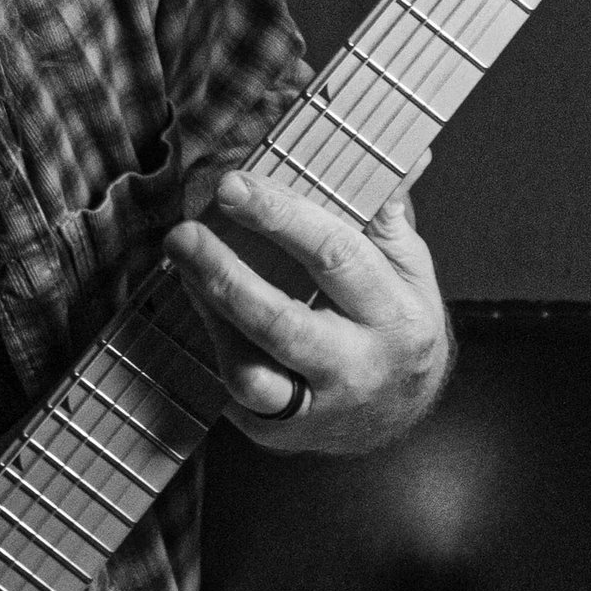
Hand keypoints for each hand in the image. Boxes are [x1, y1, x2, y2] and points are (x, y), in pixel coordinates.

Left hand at [162, 167, 451, 455]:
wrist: (398, 415)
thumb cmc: (395, 324)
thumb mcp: (409, 271)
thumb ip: (388, 219)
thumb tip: (399, 157)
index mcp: (396, 314)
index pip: (335, 257)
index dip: (280, 218)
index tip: (233, 187)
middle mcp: (358, 366)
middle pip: (282, 323)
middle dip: (224, 275)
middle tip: (181, 235)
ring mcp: (315, 407)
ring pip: (250, 374)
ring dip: (209, 318)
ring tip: (181, 269)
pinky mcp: (278, 433)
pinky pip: (232, 396)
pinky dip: (210, 350)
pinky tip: (195, 309)